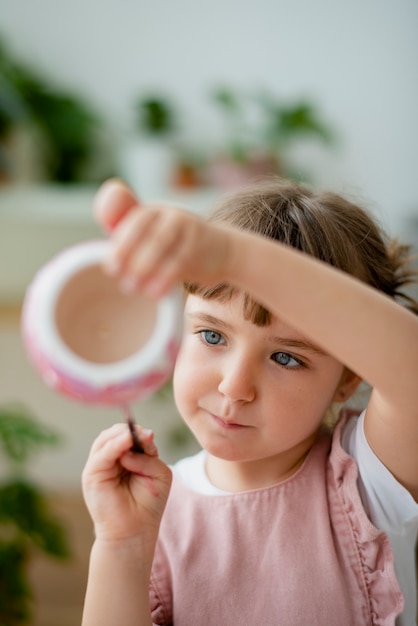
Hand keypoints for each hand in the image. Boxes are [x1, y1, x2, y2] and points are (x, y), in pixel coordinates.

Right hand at [82, 424, 171, 541]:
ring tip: (136, 437)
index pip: (127, 434)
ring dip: (122, 435)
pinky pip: (102, 453)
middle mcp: (110, 459)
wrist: (134, 531)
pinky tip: (126, 441)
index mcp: (126, 456)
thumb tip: (129, 447)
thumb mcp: (157, 473)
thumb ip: (148, 456)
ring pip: (105, 438)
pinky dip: (115, 444)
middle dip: (130, 431)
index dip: (139, 433)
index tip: (151, 437)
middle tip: (146, 436)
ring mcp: (99, 465)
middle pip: (114, 432)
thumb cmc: (148, 503)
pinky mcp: (92, 474)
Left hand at [93, 179, 231, 297]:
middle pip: (148, 233)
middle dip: (130, 258)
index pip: (133, 221)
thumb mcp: (150, 235)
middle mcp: (171, 215)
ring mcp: (188, 229)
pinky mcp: (200, 247)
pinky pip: (179, 263)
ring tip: (133, 289)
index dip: (120, 244)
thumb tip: (91, 243)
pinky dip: (165, 279)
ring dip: (145, 270)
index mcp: (153, 212)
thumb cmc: (175, 244)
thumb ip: (123, 231)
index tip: (110, 268)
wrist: (221, 249)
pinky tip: (154, 294)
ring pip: (162, 247)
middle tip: (120, 281)